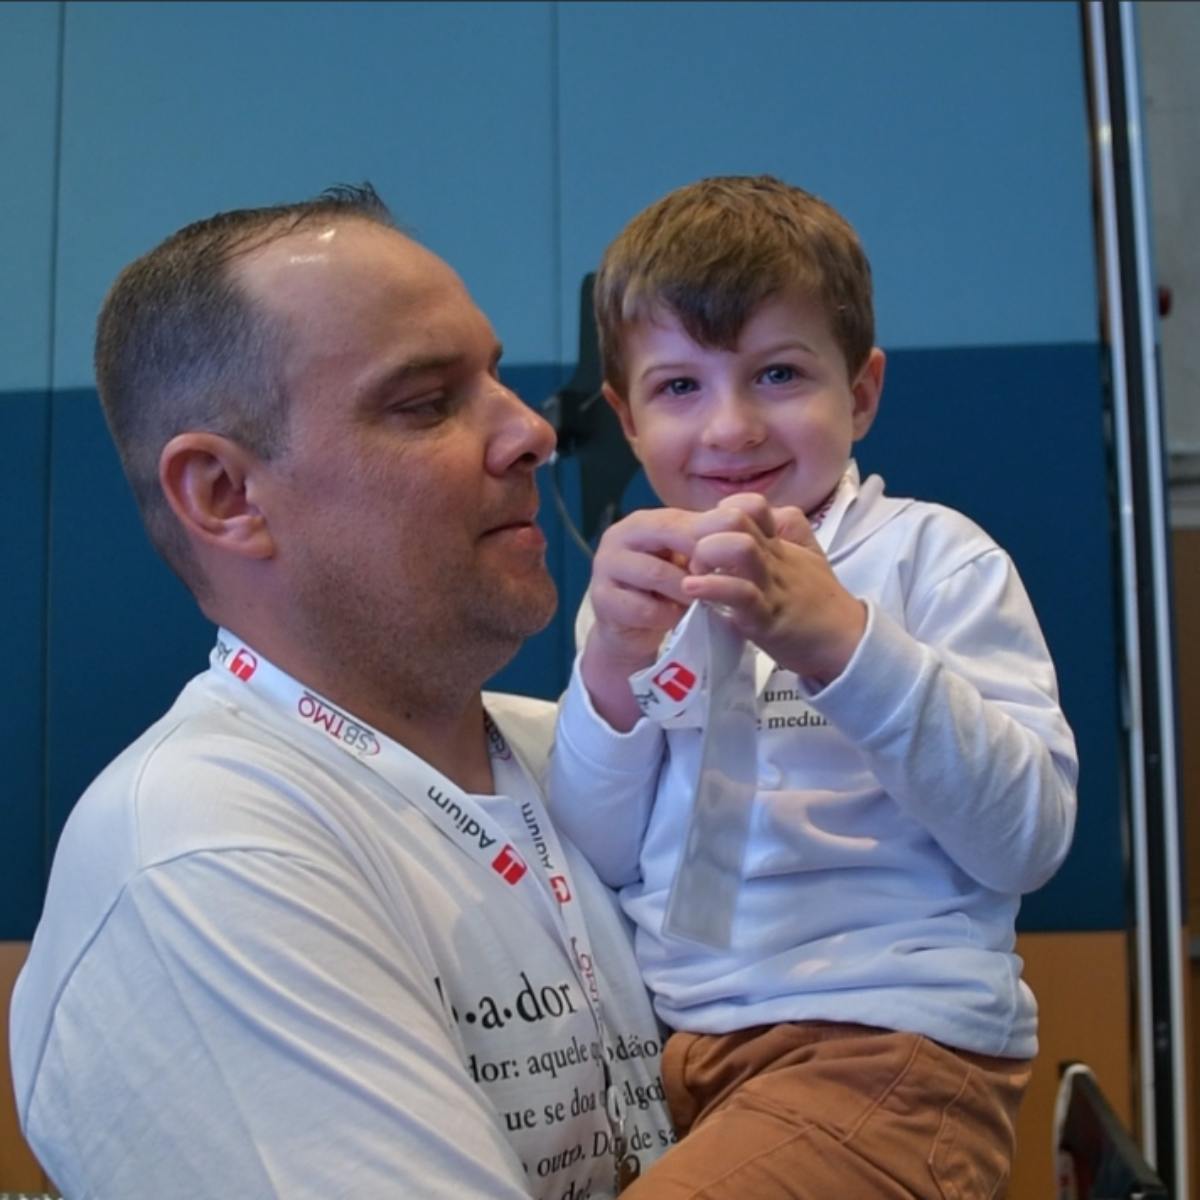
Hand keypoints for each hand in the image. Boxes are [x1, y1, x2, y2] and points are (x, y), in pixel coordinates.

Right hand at [581, 503, 791, 728]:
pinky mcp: (601, 601)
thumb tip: (760, 522)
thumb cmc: (665, 590)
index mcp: (642, 522)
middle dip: (699, 560)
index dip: (712, 536)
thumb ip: (709, 540)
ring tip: (704, 603)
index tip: (740, 555)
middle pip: (666, 537)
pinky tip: (678, 620)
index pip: (682, 520)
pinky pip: (643, 608)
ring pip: (656, 574)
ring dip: (686, 592)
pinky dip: (668, 616)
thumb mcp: (686, 560)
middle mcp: (618, 537)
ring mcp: (604, 568)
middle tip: (724, 579)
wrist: (631, 630)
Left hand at [681, 493, 865, 685]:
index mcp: (781, 542)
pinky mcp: (768, 617)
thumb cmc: (819, 603)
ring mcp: (771, 585)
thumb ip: (788, 531)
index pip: (751, 503)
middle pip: (736, 516)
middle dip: (704, 531)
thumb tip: (759, 516)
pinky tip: (693, 589)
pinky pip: (740, 593)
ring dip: (707, 555)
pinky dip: (711, 588)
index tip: (709, 537)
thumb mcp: (807, 556)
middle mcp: (774, 557)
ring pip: (739, 547)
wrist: (848, 642)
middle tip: (694, 559)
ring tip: (695, 574)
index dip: (721, 512)